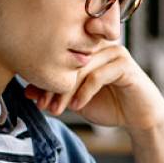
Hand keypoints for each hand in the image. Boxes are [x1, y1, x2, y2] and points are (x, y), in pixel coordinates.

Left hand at [23, 45, 163, 135]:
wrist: (136, 116)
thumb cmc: (106, 104)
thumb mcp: (74, 100)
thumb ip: (55, 92)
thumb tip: (27, 90)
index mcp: (87, 49)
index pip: (60, 55)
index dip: (45, 76)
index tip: (34, 98)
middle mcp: (101, 46)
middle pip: (69, 59)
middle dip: (52, 85)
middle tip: (43, 105)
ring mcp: (115, 53)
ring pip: (83, 68)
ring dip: (66, 91)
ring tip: (57, 110)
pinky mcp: (125, 66)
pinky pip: (100, 75)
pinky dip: (85, 92)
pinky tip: (77, 107)